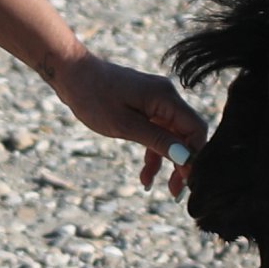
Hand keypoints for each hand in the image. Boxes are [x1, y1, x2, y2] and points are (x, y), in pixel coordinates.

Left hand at [51, 52, 204, 194]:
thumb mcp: (124, 125)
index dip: (196, 156)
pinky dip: (154, 152)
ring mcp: (156, 101)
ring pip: (172, 136)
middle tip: (176, 192)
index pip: (196, 129)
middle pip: (187, 134)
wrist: (72, 74)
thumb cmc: (94, 96)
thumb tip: (186, 158)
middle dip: (183, 163)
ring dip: (167, 162)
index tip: (189, 181)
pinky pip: (157, 132)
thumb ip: (157, 141)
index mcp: (165, 98)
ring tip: (158, 187)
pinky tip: (146, 175)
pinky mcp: (146, 106)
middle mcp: (166, 97)